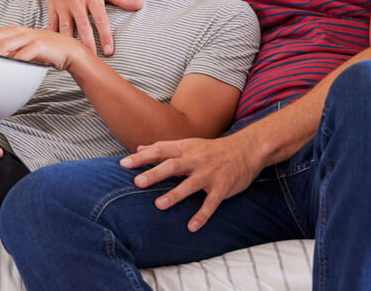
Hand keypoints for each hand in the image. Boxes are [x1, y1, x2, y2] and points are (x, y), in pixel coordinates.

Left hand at [0, 25, 82, 71]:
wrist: (69, 51)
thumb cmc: (44, 51)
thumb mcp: (23, 50)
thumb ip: (9, 54)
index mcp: (14, 31)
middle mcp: (20, 32)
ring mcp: (31, 37)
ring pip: (8, 43)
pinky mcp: (41, 45)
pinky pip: (26, 52)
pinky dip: (17, 58)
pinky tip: (10, 64)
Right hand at [40, 0, 139, 56]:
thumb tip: (140, 5)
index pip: (101, 20)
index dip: (106, 36)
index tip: (109, 51)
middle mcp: (77, 1)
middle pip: (84, 28)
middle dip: (89, 46)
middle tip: (94, 60)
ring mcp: (63, 5)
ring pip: (66, 29)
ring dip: (71, 44)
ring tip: (76, 58)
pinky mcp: (52, 6)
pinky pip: (52, 25)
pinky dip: (53, 37)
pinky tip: (56, 48)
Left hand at [120, 131, 262, 231]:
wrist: (247, 149)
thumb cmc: (212, 149)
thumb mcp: (188, 144)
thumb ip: (164, 147)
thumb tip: (140, 148)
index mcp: (185, 148)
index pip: (159, 151)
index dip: (141, 157)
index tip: (123, 164)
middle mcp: (196, 160)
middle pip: (172, 166)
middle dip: (154, 174)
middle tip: (137, 182)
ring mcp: (209, 174)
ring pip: (190, 185)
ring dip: (174, 195)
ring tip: (159, 205)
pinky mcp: (222, 188)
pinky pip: (211, 203)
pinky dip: (202, 215)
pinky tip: (191, 227)